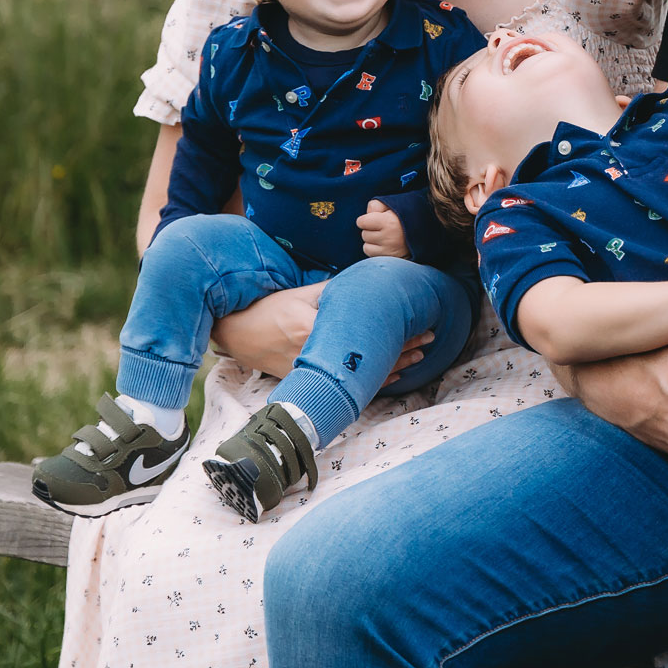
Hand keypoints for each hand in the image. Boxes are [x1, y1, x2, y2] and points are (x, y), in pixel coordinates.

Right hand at [211, 280, 433, 386]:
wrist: (238, 333)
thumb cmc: (269, 308)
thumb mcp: (301, 294)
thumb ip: (333, 291)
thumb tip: (366, 281)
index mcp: (312, 331)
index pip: (364, 334)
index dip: (395, 332)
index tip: (421, 325)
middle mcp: (313, 357)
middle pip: (367, 358)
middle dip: (402, 350)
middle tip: (429, 340)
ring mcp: (312, 373)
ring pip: (360, 376)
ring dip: (392, 367)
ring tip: (419, 358)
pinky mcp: (310, 381)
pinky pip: (347, 385)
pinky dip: (371, 382)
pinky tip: (391, 376)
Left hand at [357, 200, 408, 257]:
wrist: (425, 232)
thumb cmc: (405, 216)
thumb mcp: (392, 205)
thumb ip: (376, 205)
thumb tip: (366, 215)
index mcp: (388, 222)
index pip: (361, 222)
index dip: (366, 219)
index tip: (375, 219)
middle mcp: (388, 238)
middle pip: (364, 234)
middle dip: (371, 230)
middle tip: (384, 228)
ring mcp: (389, 251)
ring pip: (366, 246)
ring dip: (372, 242)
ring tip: (385, 237)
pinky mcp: (390, 259)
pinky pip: (371, 255)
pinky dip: (375, 250)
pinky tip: (386, 245)